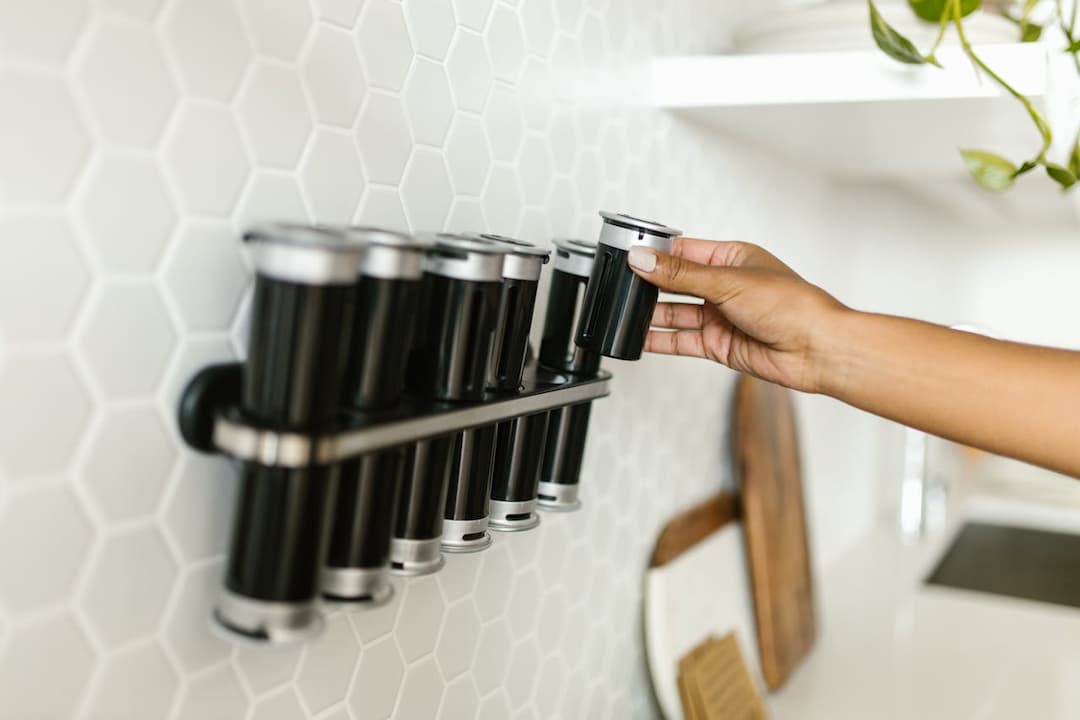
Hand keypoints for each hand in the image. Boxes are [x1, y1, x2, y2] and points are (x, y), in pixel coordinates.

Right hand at [627, 238, 848, 392]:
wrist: (816, 349)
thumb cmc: (793, 306)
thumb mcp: (728, 281)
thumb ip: (681, 274)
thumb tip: (645, 259)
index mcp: (732, 258)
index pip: (684, 251)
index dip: (656, 253)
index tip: (630, 254)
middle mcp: (726, 286)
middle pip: (676, 282)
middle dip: (650, 284)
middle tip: (621, 283)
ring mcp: (721, 316)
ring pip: (676, 312)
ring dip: (652, 313)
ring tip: (625, 310)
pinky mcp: (718, 344)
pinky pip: (681, 340)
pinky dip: (660, 339)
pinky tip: (641, 336)